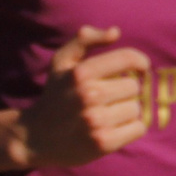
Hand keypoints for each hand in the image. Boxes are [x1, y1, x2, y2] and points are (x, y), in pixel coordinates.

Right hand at [0, 25, 150, 174]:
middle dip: (125, 90)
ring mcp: (96, 121)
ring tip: (108, 114)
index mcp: (81, 73)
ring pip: (136, 108)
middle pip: (134, 86)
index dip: (140, 62)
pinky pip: (138, 128)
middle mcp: (89, 95)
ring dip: (126, 110)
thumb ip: (85, 39)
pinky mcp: (104, 143)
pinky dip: (131, 128)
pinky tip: (113, 127)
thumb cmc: (55, 95)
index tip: (140, 68)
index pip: (128, 59)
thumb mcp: (62, 62)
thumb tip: (115, 32)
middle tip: (109, 98)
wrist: (35, 137)